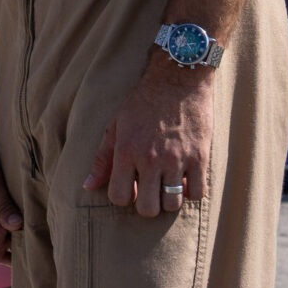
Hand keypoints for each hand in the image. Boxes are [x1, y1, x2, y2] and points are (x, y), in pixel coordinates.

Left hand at [84, 61, 212, 216]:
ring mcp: (177, 159)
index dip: (124, 196)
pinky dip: (191, 192)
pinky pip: (197, 192)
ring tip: (168, 185)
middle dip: (147, 204)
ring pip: (172, 205)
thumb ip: (102, 158)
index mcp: (127, 151)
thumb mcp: (116, 125)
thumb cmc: (143, 101)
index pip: (120, 198)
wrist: (177, 78)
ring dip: (169, 200)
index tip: (131, 186)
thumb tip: (88, 186)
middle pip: (148, 209)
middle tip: (150, 190)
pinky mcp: (199, 156)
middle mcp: (150, 159)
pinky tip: (185, 179)